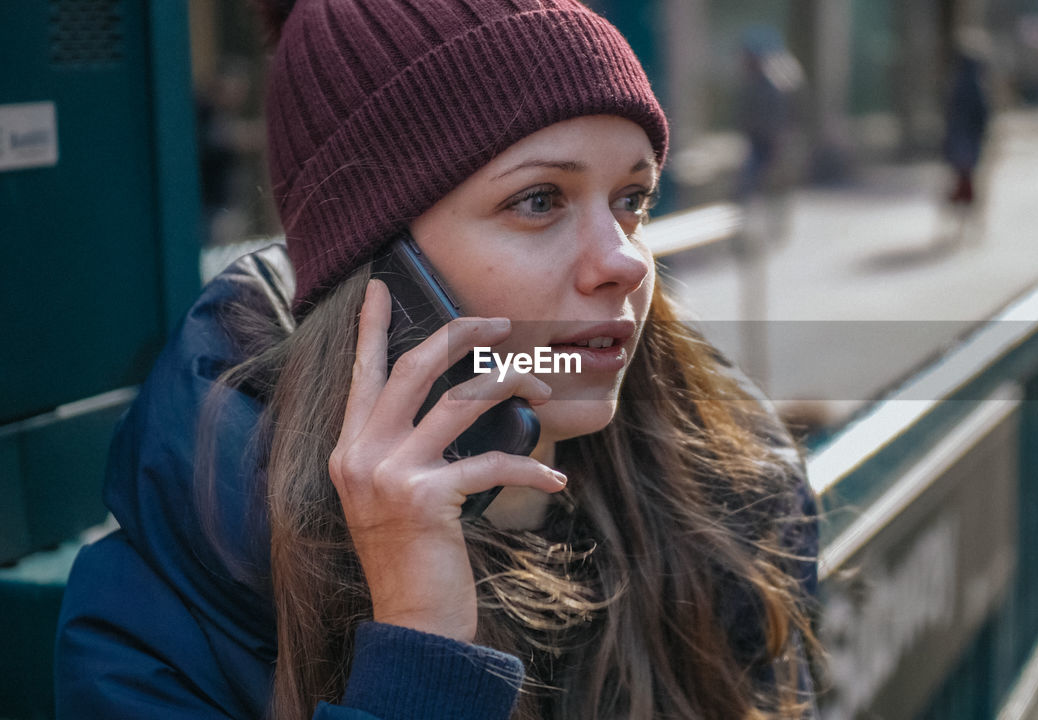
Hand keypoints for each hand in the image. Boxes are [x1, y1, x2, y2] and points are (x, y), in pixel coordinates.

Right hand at [328, 279, 565, 641]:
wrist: (414, 620)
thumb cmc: (416, 555)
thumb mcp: (397, 495)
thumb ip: (409, 448)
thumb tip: (458, 400)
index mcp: (351, 448)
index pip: (363, 374)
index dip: (372, 328)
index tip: (381, 287)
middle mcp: (360, 454)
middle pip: (414, 367)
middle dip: (461, 334)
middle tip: (501, 322)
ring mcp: (389, 474)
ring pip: (459, 400)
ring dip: (510, 386)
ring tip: (542, 390)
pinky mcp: (425, 498)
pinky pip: (491, 461)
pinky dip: (531, 465)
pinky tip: (556, 476)